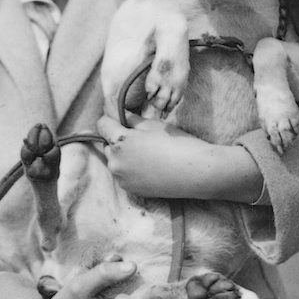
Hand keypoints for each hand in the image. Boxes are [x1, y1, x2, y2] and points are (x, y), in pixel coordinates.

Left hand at [97, 114, 264, 201]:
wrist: (196, 172)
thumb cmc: (176, 143)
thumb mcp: (151, 125)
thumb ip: (129, 118)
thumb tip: (113, 108)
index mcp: (120, 142)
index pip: (102, 124)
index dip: (111, 117)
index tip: (120, 115)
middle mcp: (115, 162)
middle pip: (107, 143)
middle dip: (117, 137)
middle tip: (139, 134)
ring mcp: (122, 179)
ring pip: (115, 160)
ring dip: (123, 153)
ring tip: (146, 150)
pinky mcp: (131, 190)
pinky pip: (123, 174)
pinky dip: (130, 168)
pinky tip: (149, 164)